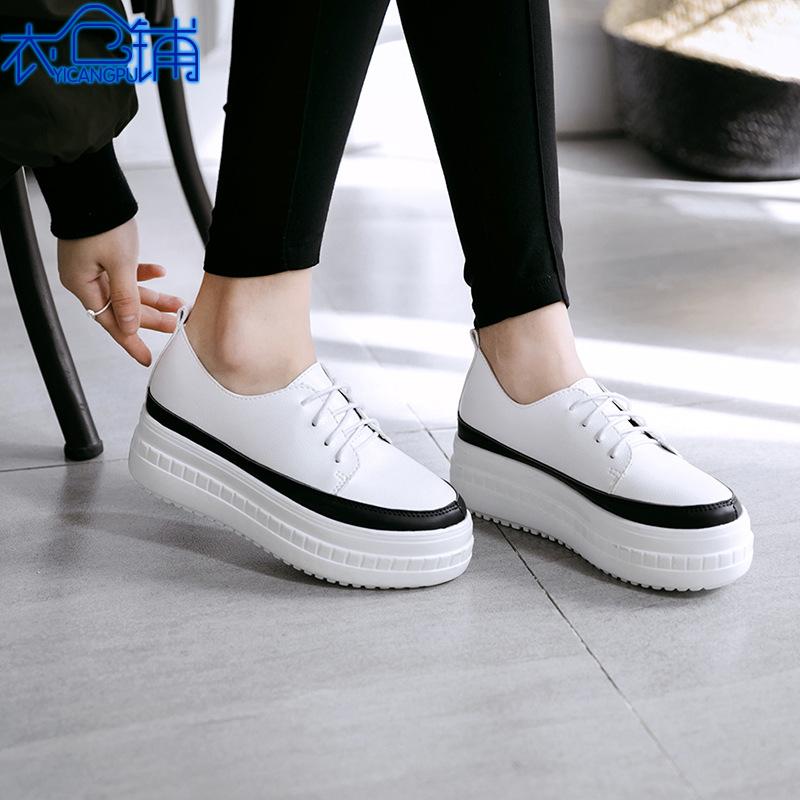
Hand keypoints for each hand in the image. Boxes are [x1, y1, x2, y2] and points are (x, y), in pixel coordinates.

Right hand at [57, 218, 183, 365]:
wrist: (93, 187)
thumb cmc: (101, 222)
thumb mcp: (120, 264)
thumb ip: (126, 297)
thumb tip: (128, 326)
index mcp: (83, 286)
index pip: (111, 323)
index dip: (131, 342)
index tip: (147, 357)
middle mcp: (85, 280)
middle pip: (122, 309)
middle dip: (151, 318)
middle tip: (176, 325)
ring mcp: (93, 268)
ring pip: (127, 292)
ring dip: (153, 298)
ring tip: (178, 304)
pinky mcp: (102, 255)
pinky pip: (125, 273)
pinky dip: (143, 275)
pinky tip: (161, 273)